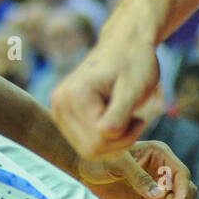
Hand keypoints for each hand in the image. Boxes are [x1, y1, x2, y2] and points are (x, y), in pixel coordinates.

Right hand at [50, 33, 162, 159]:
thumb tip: (104, 135)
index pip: (99, 140)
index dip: (126, 135)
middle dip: (120, 142)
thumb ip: (118, 115)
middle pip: (92, 149)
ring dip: (114, 143)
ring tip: (125, 119)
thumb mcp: (133, 90)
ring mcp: (59, 112)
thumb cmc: (134, 65)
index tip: (139, 117)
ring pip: (88, 151)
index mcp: (72, 96)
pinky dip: (106, 140)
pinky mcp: (64, 118)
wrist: (124, 47)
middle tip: (135, 121)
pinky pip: (86, 145)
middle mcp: (58, 105)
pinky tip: (114, 121)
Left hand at [76, 140, 194, 198]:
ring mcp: (159, 188)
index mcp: (160, 154)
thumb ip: (137, 177)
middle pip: (185, 193)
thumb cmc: (98, 159)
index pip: (181, 174)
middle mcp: (164, 171)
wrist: (83, 172)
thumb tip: (160, 195)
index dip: (183, 191)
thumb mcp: (116, 163)